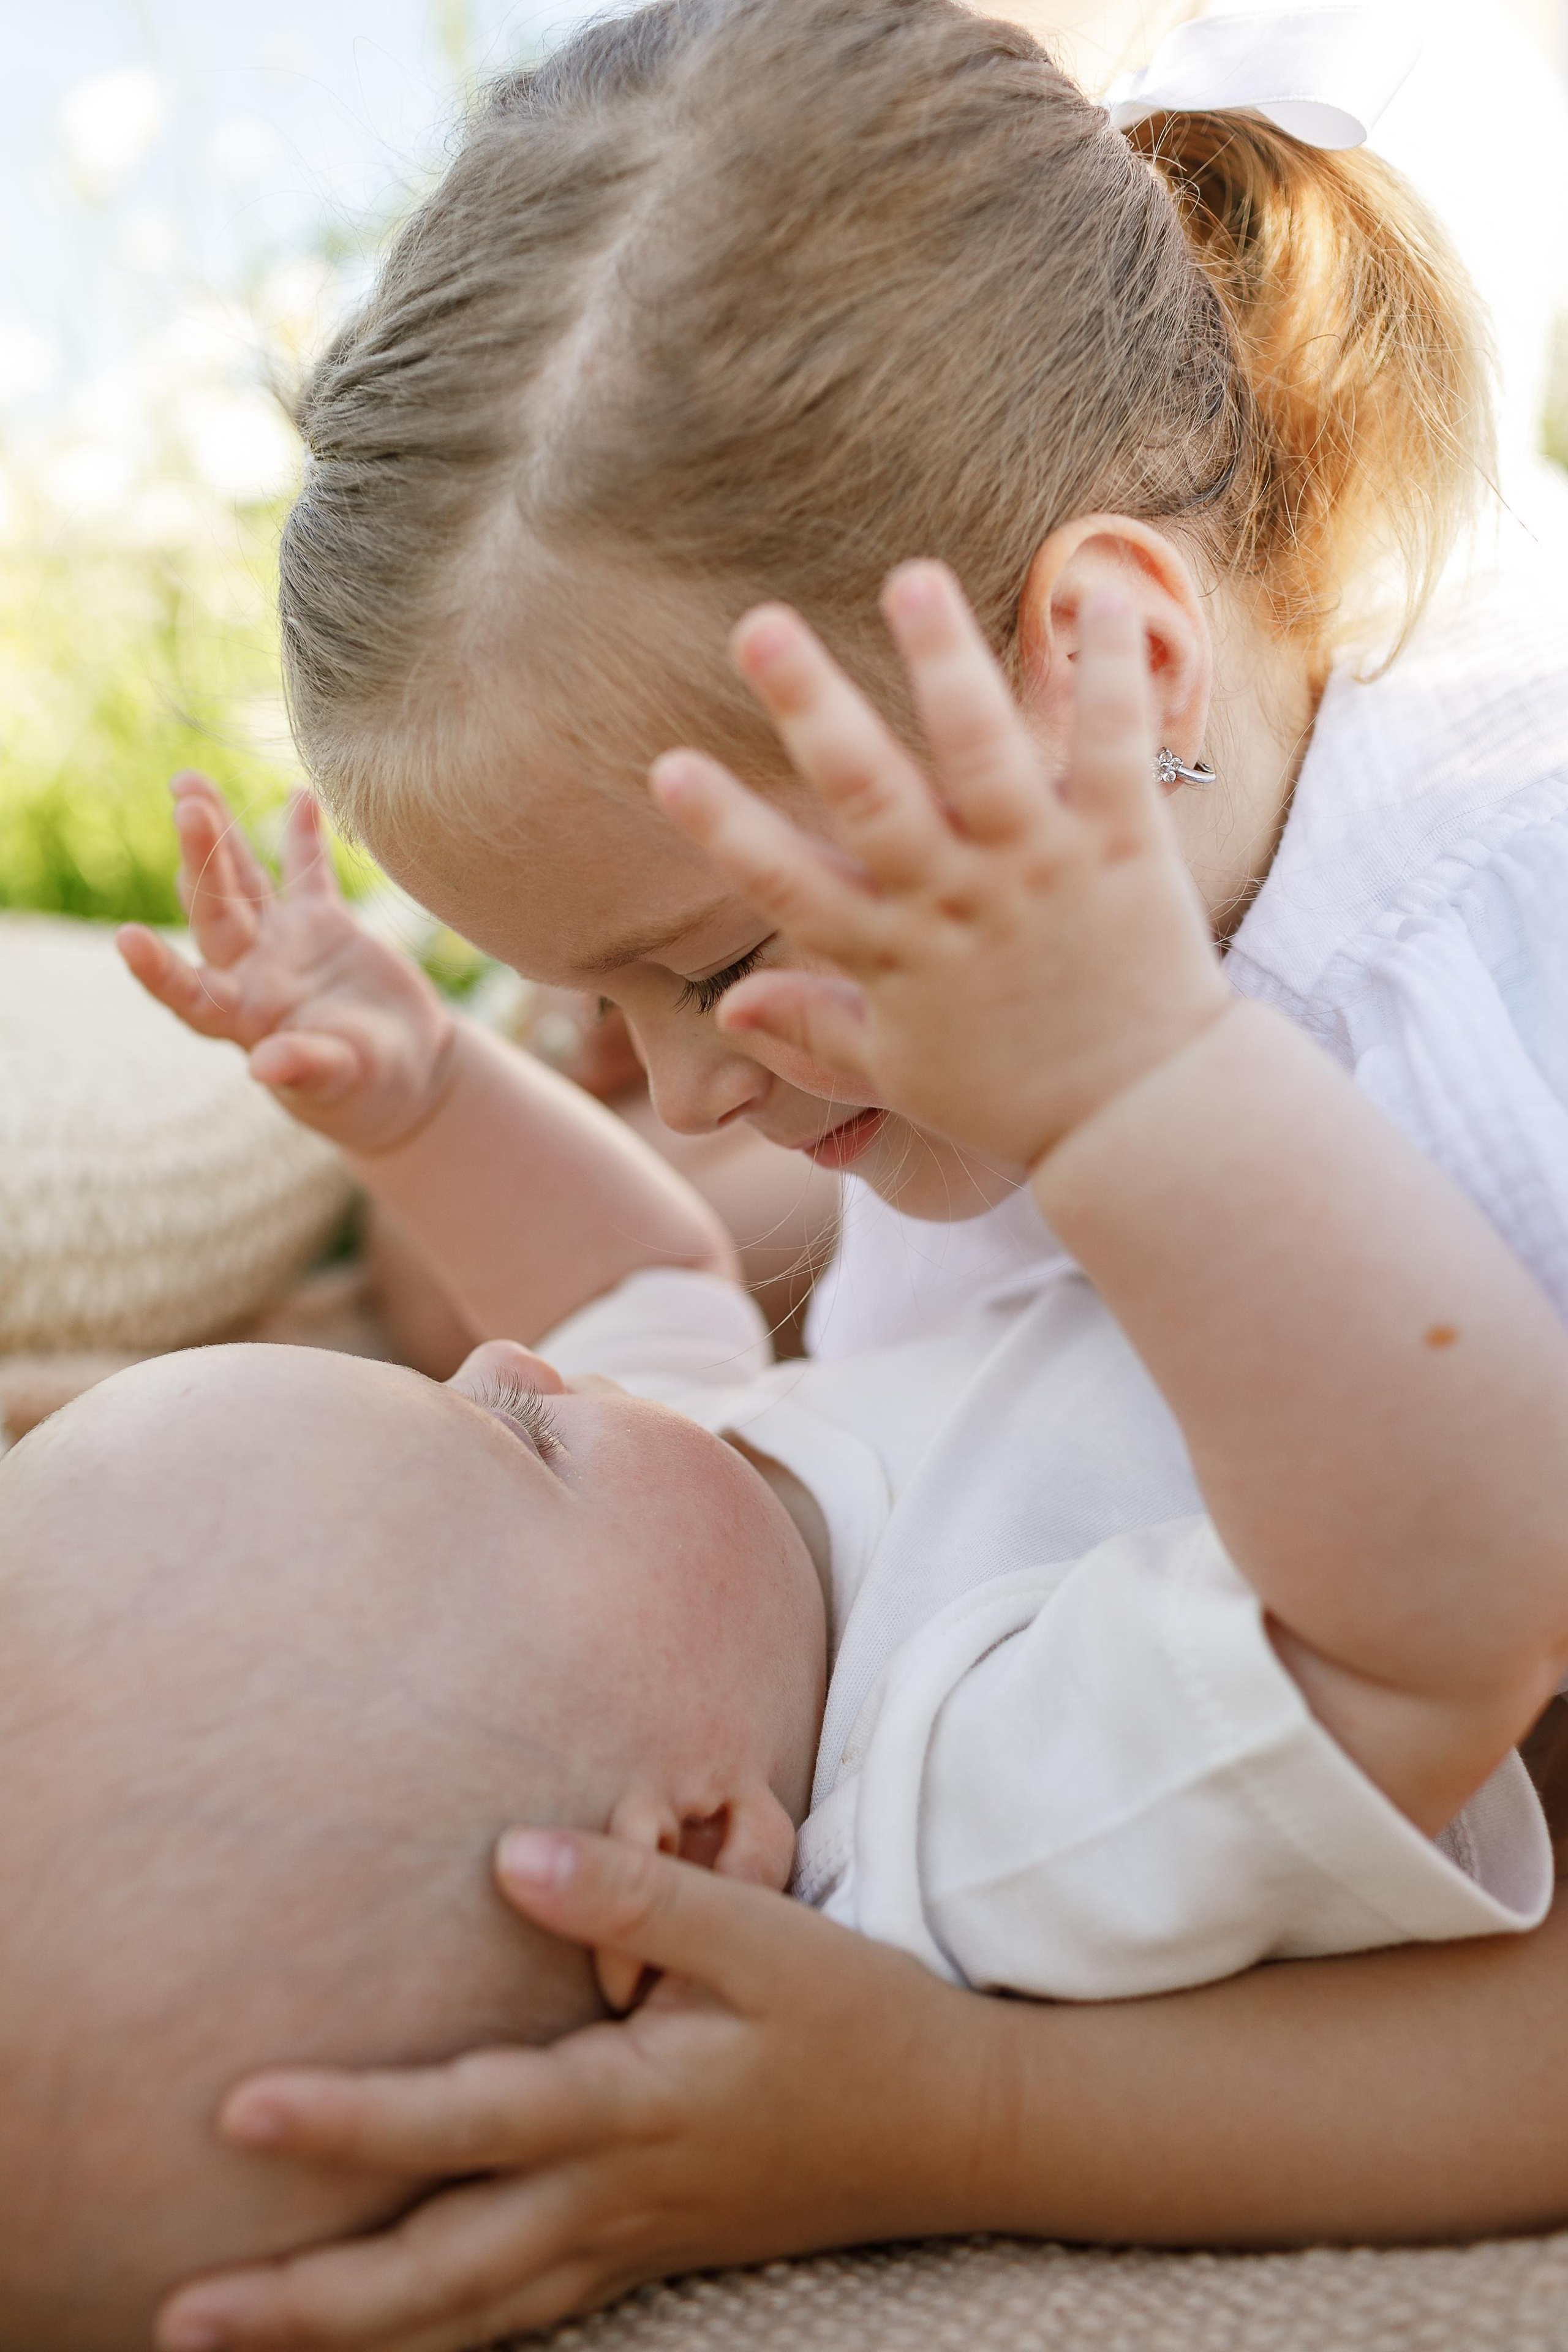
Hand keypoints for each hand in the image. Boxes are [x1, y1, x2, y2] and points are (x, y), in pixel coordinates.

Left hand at [118, 775, 454, 1154]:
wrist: (407, 1070)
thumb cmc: (368, 1090)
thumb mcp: (342, 1080)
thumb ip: (305, 1066)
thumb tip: (261, 1066)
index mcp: (243, 1017)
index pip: (188, 992)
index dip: (157, 969)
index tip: (126, 938)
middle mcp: (250, 972)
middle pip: (214, 910)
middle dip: (199, 858)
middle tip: (187, 806)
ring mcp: (283, 942)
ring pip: (242, 880)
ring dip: (219, 834)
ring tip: (190, 782)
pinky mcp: (322, 924)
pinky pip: (306, 873)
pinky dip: (302, 836)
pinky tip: (300, 795)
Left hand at [156, 1834, 994, 2351]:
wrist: (954, 2131)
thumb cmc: (854, 2019)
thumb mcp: (763, 1936)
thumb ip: (637, 1895)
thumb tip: (512, 1856)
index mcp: (633, 2108)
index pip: (468, 2120)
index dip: (352, 2120)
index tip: (239, 2110)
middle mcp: (612, 2197)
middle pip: (439, 2271)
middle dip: (306, 2304)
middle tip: (181, 2314)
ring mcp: (623, 2244)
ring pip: (465, 2319)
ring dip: (347, 2343)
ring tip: (228, 2345)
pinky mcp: (639, 2258)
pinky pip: (513, 2322)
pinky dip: (433, 2344)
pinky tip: (378, 2346)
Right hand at [651, 567, 1228, 1172]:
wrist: (1145, 1118)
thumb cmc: (1013, 1097)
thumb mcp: (900, 1073)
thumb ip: (815, 1030)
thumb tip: (731, 1008)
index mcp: (896, 957)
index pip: (790, 886)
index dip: (726, 828)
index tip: (666, 768)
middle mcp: (958, 903)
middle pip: (871, 796)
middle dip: (811, 708)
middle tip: (758, 628)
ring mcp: (1040, 867)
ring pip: (984, 752)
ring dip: (944, 661)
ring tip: (909, 579)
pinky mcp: (1122, 845)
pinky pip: (1113, 746)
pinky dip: (1107, 671)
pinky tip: (1096, 594)